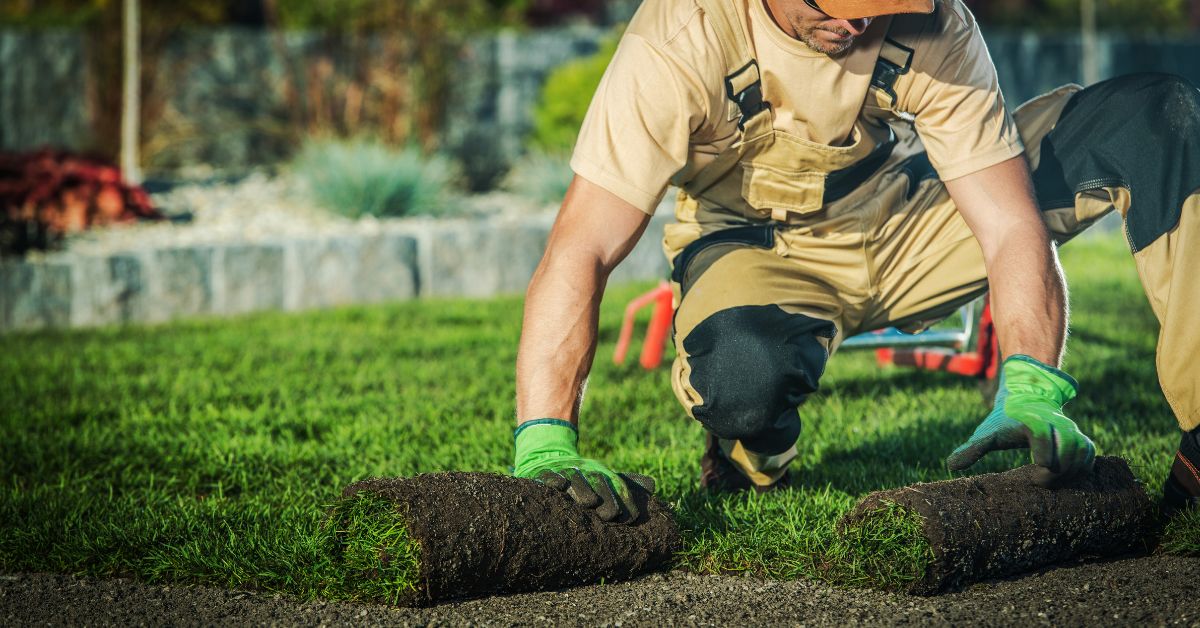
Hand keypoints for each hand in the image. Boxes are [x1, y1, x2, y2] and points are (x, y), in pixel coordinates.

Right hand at [512, 419, 653, 522]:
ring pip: (575, 480)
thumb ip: (627, 482)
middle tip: (610, 515)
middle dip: (605, 499)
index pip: (616, 487)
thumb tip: (653, 485)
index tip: (629, 519)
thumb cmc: (582, 474)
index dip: (624, 503)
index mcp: (601, 473)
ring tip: (589, 503)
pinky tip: (560, 487)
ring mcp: (565, 471)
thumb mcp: (604, 475)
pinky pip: (549, 476)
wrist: (548, 455)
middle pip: (598, 483)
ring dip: (583, 490)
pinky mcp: (545, 473)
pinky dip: (554, 480)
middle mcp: (585, 470)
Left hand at [946, 355, 1094, 485]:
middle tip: (1039, 482)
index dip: (1042, 457)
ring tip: (1053, 483)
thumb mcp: (987, 433)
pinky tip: (1067, 479)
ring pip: (1082, 453)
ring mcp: (1070, 430)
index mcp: (1032, 422)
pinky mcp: (1079, 437)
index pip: (1042, 437)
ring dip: (1071, 472)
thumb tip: (950, 465)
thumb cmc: (1004, 421)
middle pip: (1066, 450)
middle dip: (1055, 471)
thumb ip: (972, 449)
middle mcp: (1055, 424)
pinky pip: (1090, 454)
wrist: (1027, 398)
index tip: (1035, 472)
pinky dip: (1082, 468)